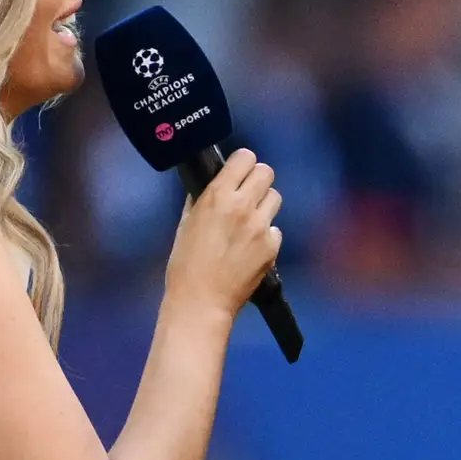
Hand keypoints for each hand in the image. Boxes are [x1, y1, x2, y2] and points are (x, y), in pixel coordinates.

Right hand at [163, 149, 284, 316]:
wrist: (202, 301)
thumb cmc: (185, 264)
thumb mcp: (185, 223)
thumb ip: (201, 199)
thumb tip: (211, 185)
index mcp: (218, 196)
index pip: (245, 158)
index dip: (243, 163)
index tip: (239, 171)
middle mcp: (243, 206)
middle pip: (267, 172)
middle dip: (257, 180)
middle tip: (248, 193)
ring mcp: (260, 227)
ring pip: (275, 198)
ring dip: (264, 205)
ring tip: (250, 220)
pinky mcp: (271, 247)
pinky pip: (275, 230)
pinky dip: (266, 235)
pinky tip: (251, 247)